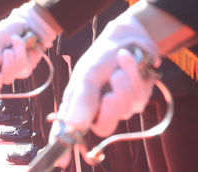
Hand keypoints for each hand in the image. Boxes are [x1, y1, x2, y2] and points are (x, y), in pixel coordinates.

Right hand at [0, 2, 56, 92]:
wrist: (27, 26)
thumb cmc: (7, 31)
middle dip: (0, 70)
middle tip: (6, 53)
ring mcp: (10, 73)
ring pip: (10, 76)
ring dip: (13, 55)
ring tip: (14, 40)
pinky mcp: (24, 71)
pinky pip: (24, 67)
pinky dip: (22, 51)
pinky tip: (22, 43)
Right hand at [50, 10, 158, 159]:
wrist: (128, 40)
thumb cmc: (100, 56)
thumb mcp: (87, 75)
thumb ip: (82, 99)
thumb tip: (74, 125)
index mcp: (77, 101)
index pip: (66, 128)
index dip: (62, 146)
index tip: (60, 162)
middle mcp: (95, 107)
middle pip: (102, 127)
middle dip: (110, 108)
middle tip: (110, 93)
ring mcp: (116, 105)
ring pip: (123, 111)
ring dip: (124, 86)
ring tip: (119, 67)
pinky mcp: (135, 101)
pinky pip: (137, 100)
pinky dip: (134, 80)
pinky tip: (128, 65)